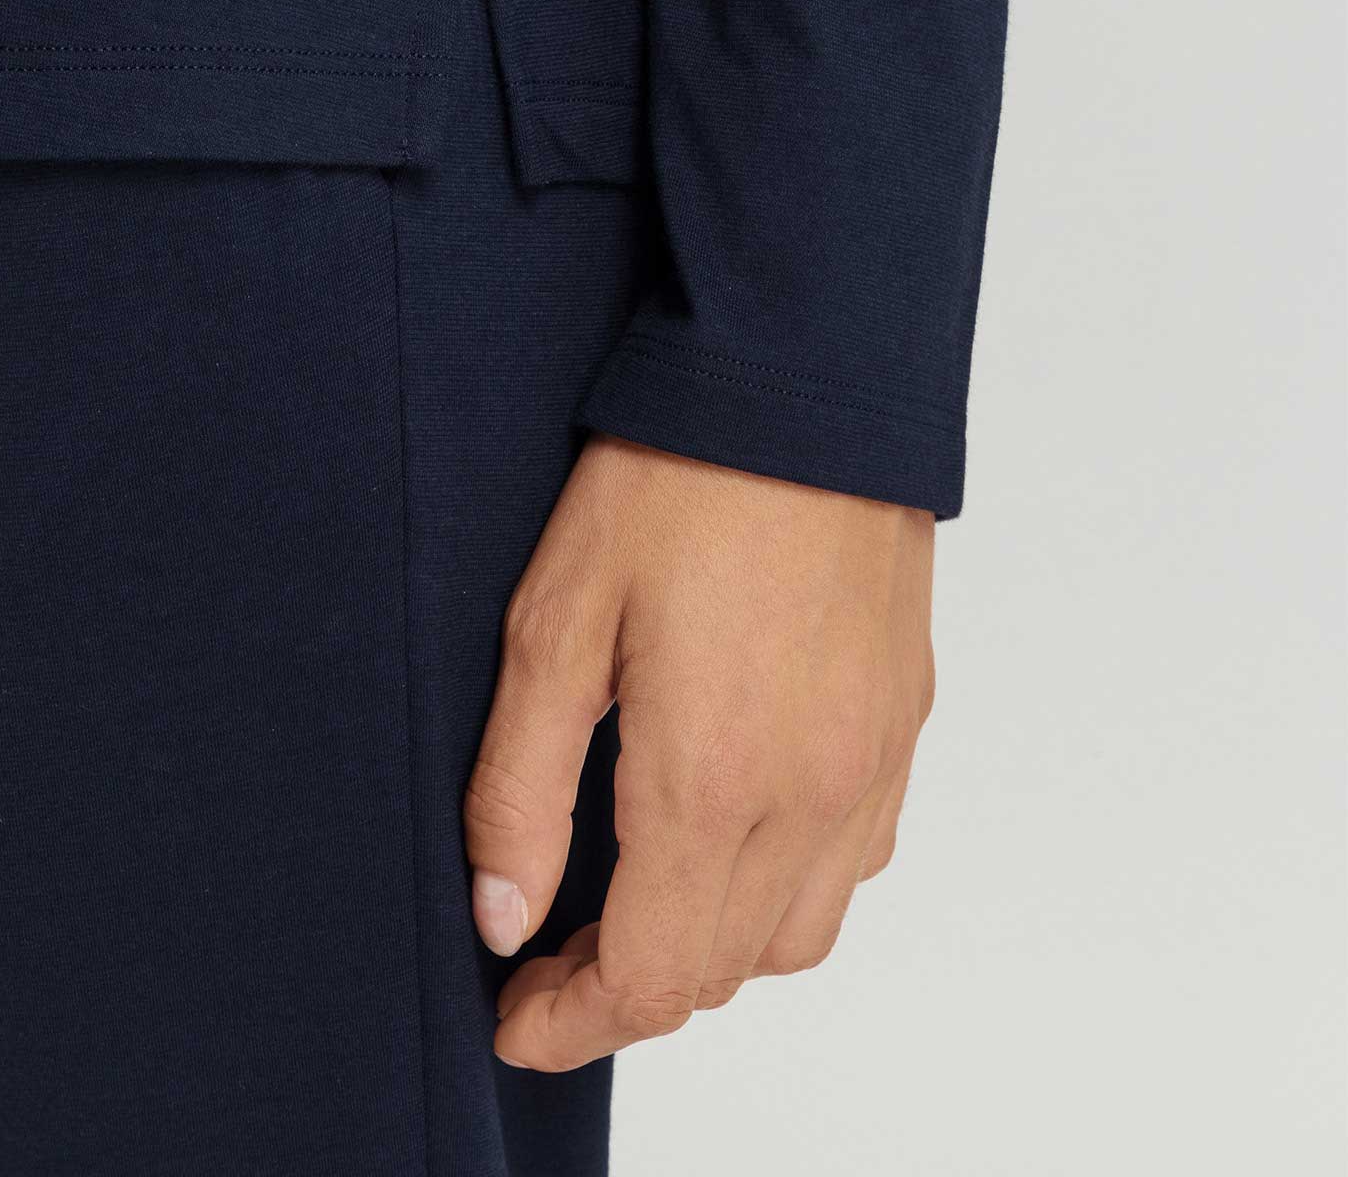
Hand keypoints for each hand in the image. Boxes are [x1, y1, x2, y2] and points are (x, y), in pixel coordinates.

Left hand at [464, 434, 935, 1071]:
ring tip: (640, 900)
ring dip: (712, 948)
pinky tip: (739, 829)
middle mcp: (809, 796)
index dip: (570, 1025)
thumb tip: (505, 915)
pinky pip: (857, 860)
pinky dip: (789, 887)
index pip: (648, 978)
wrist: (808, 382)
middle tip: (551, 955)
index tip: (515, 1019)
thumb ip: (521, 786)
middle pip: (719, 971)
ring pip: (798, 935)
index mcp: (710, 782)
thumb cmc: (676, 481)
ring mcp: (870, 762)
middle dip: (625, 992)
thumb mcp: (555, 621)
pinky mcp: (902, 720)